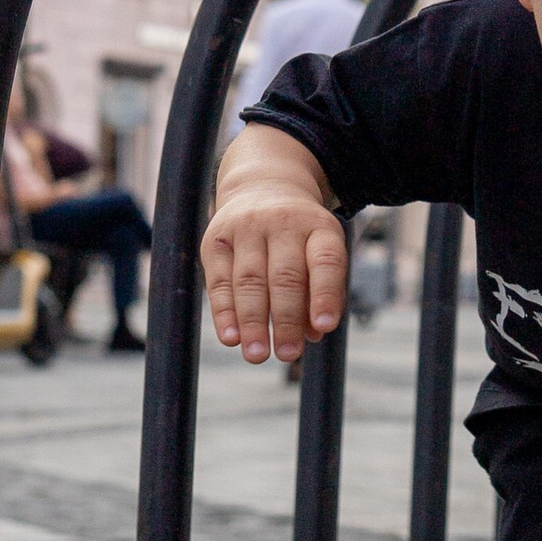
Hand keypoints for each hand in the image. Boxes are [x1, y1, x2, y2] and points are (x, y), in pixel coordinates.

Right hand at [201, 176, 346, 363]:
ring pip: (250, 280)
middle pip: (285, 276)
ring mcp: (247, 228)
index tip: (324, 328)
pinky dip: (224, 312)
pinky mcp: (216, 238)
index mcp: (319, 226)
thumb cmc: (299, 237)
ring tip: (257, 355)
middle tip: (288, 354)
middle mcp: (283, 223)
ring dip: (253, 321)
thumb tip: (312, 335)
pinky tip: (230, 338)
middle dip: (286, 319)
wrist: (263, 185)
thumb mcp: (319, 252)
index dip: (325, 294)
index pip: (325, 261)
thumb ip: (320, 292)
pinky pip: (219, 280)